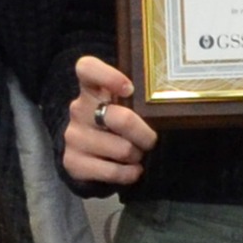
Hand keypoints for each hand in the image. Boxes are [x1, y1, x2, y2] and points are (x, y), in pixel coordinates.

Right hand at [60, 54, 157, 187]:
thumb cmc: (115, 127)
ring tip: (135, 155)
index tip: (129, 89)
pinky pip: (113, 171)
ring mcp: (74, 136)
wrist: (88, 160)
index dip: (109, 76)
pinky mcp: (73, 162)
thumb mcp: (123, 108)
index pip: (87, 68)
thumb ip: (135, 101)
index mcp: (91, 89)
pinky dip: (129, 174)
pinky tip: (131, 170)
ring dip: (137, 156)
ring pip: (122, 149)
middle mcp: (78, 109)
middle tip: (149, 140)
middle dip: (144, 135)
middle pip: (120, 118)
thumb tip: (169, 105)